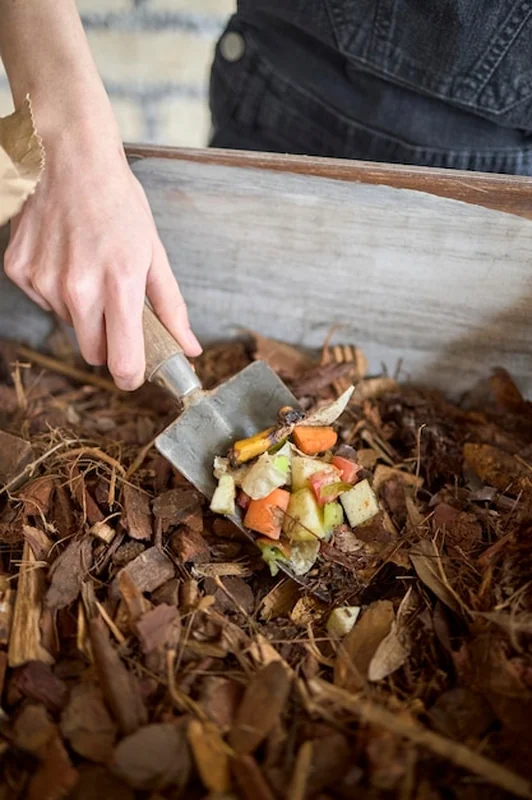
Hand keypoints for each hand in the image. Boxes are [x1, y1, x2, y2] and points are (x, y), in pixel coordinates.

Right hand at [4, 140, 201, 390]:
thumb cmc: (118, 204)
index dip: (130, 375)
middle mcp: (77, 290)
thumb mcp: (154, 254)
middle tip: (115, 308)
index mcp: (119, 286)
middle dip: (108, 341)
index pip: (122, 362)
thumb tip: (190, 348)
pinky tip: (64, 257)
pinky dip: (56, 289)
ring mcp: (43, 281)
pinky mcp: (19, 271)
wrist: (70, 159)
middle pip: (93, 352)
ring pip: (68, 324)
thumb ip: (171, 308)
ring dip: (82, 309)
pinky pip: (43, 301)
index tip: (134, 374)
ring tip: (89, 267)